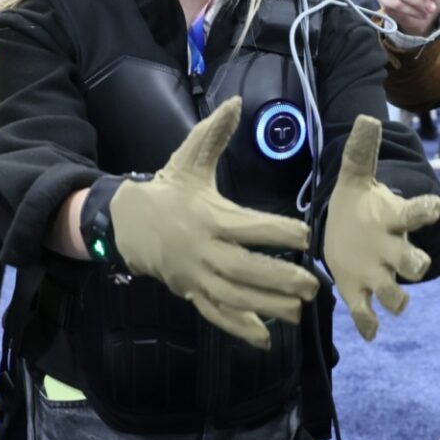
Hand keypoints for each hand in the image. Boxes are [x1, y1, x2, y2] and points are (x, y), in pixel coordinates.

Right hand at [109, 97, 319, 348]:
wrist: (125, 223)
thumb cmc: (167, 190)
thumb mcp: (188, 159)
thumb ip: (214, 133)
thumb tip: (235, 102)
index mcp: (210, 217)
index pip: (251, 227)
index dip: (279, 232)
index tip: (306, 236)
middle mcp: (205, 250)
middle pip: (247, 270)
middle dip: (281, 279)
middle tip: (313, 285)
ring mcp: (197, 276)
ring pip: (235, 297)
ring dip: (268, 307)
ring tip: (299, 310)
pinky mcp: (191, 293)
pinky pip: (216, 314)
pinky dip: (239, 328)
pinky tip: (265, 337)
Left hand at [324, 115, 439, 339]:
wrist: (344, 233)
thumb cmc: (358, 205)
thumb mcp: (355, 177)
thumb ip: (361, 151)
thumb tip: (366, 116)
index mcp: (393, 219)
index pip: (417, 213)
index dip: (425, 211)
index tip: (434, 207)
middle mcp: (392, 250)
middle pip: (414, 261)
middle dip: (417, 263)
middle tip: (419, 264)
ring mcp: (377, 274)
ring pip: (395, 293)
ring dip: (396, 298)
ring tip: (394, 303)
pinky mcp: (358, 292)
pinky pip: (368, 314)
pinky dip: (370, 324)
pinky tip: (369, 331)